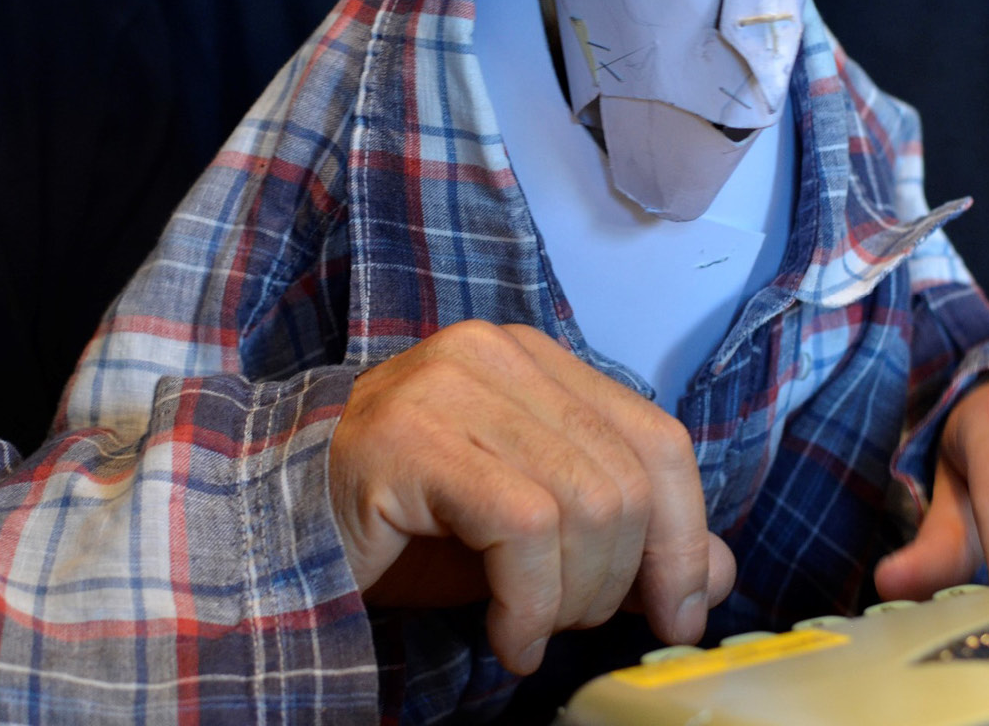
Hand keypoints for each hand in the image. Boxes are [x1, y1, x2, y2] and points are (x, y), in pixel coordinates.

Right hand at [328, 319, 735, 673]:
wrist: (271, 518)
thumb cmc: (401, 527)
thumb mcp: (530, 535)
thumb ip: (623, 540)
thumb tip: (717, 573)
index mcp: (536, 361)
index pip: (656, 436)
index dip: (686, 533)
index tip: (677, 611)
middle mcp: (498, 354)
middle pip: (627, 479)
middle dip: (618, 581)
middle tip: (568, 626)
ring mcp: (451, 384)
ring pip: (585, 505)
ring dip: (570, 600)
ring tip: (527, 628)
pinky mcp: (411, 435)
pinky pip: (523, 528)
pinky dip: (528, 604)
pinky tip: (502, 634)